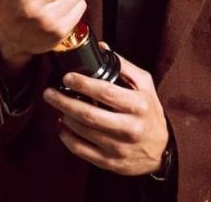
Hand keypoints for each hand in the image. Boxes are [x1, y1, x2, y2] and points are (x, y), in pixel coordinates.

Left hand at [42, 50, 168, 175]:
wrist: (161, 150)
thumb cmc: (149, 112)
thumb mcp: (145, 86)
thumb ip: (124, 66)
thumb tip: (101, 47)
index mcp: (138, 105)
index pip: (106, 92)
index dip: (83, 84)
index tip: (66, 77)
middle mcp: (129, 128)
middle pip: (89, 114)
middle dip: (64, 102)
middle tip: (49, 92)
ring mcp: (119, 148)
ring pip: (82, 132)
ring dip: (65, 117)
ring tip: (57, 106)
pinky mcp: (110, 162)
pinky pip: (81, 150)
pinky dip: (66, 137)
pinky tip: (62, 126)